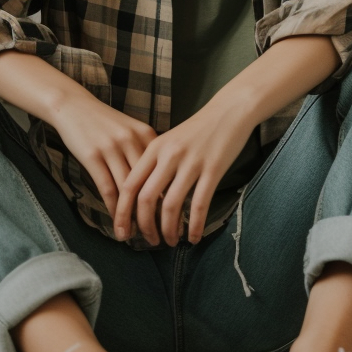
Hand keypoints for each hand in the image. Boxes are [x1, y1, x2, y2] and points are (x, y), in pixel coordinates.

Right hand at [47, 93, 158, 222]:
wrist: (73, 105)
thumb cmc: (104, 122)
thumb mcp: (131, 131)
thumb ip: (145, 153)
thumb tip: (162, 184)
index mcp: (147, 135)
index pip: (164, 172)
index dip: (169, 198)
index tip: (173, 219)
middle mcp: (132, 141)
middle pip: (148, 183)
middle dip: (153, 213)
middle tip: (158, 234)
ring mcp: (112, 148)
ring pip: (127, 190)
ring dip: (131, 216)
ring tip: (135, 235)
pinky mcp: (93, 156)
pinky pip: (107, 188)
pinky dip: (113, 208)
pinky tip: (116, 221)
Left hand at [114, 104, 257, 246]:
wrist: (229, 110)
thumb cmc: (199, 128)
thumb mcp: (170, 141)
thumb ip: (155, 164)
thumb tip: (142, 197)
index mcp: (154, 148)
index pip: (129, 185)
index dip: (122, 212)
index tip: (122, 230)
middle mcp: (169, 155)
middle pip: (146, 199)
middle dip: (144, 226)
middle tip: (148, 241)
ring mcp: (191, 162)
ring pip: (170, 205)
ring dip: (168, 229)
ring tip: (170, 242)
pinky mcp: (213, 169)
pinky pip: (199, 204)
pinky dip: (194, 225)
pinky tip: (193, 237)